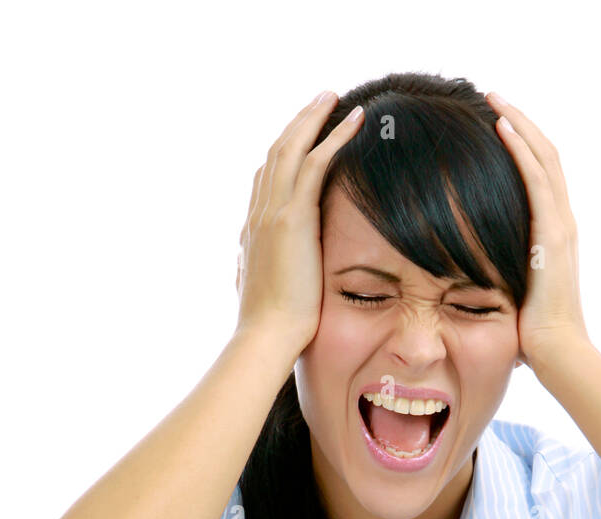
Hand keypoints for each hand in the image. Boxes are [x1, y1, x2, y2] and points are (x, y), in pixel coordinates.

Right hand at [235, 93, 363, 354]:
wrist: (265, 338)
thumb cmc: (269, 329)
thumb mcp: (258, 291)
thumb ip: (253, 269)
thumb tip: (244, 264)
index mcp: (253, 231)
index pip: (266, 178)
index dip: (283, 152)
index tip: (299, 136)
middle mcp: (259, 213)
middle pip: (278, 152)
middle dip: (299, 123)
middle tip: (320, 101)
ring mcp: (273, 212)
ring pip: (293, 148)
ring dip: (315, 118)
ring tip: (336, 98)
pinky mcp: (293, 218)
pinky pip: (316, 163)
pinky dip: (334, 137)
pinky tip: (355, 121)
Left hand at [486, 93, 589, 373]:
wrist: (560, 356)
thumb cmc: (535, 342)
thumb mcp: (513, 301)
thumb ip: (500, 284)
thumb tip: (471, 289)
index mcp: (554, 238)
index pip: (541, 179)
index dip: (522, 149)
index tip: (497, 128)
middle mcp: (563, 224)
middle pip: (545, 157)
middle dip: (520, 124)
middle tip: (494, 99)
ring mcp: (561, 226)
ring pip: (543, 158)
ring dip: (518, 124)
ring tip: (494, 100)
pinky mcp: (553, 233)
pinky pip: (535, 179)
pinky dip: (520, 148)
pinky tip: (501, 127)